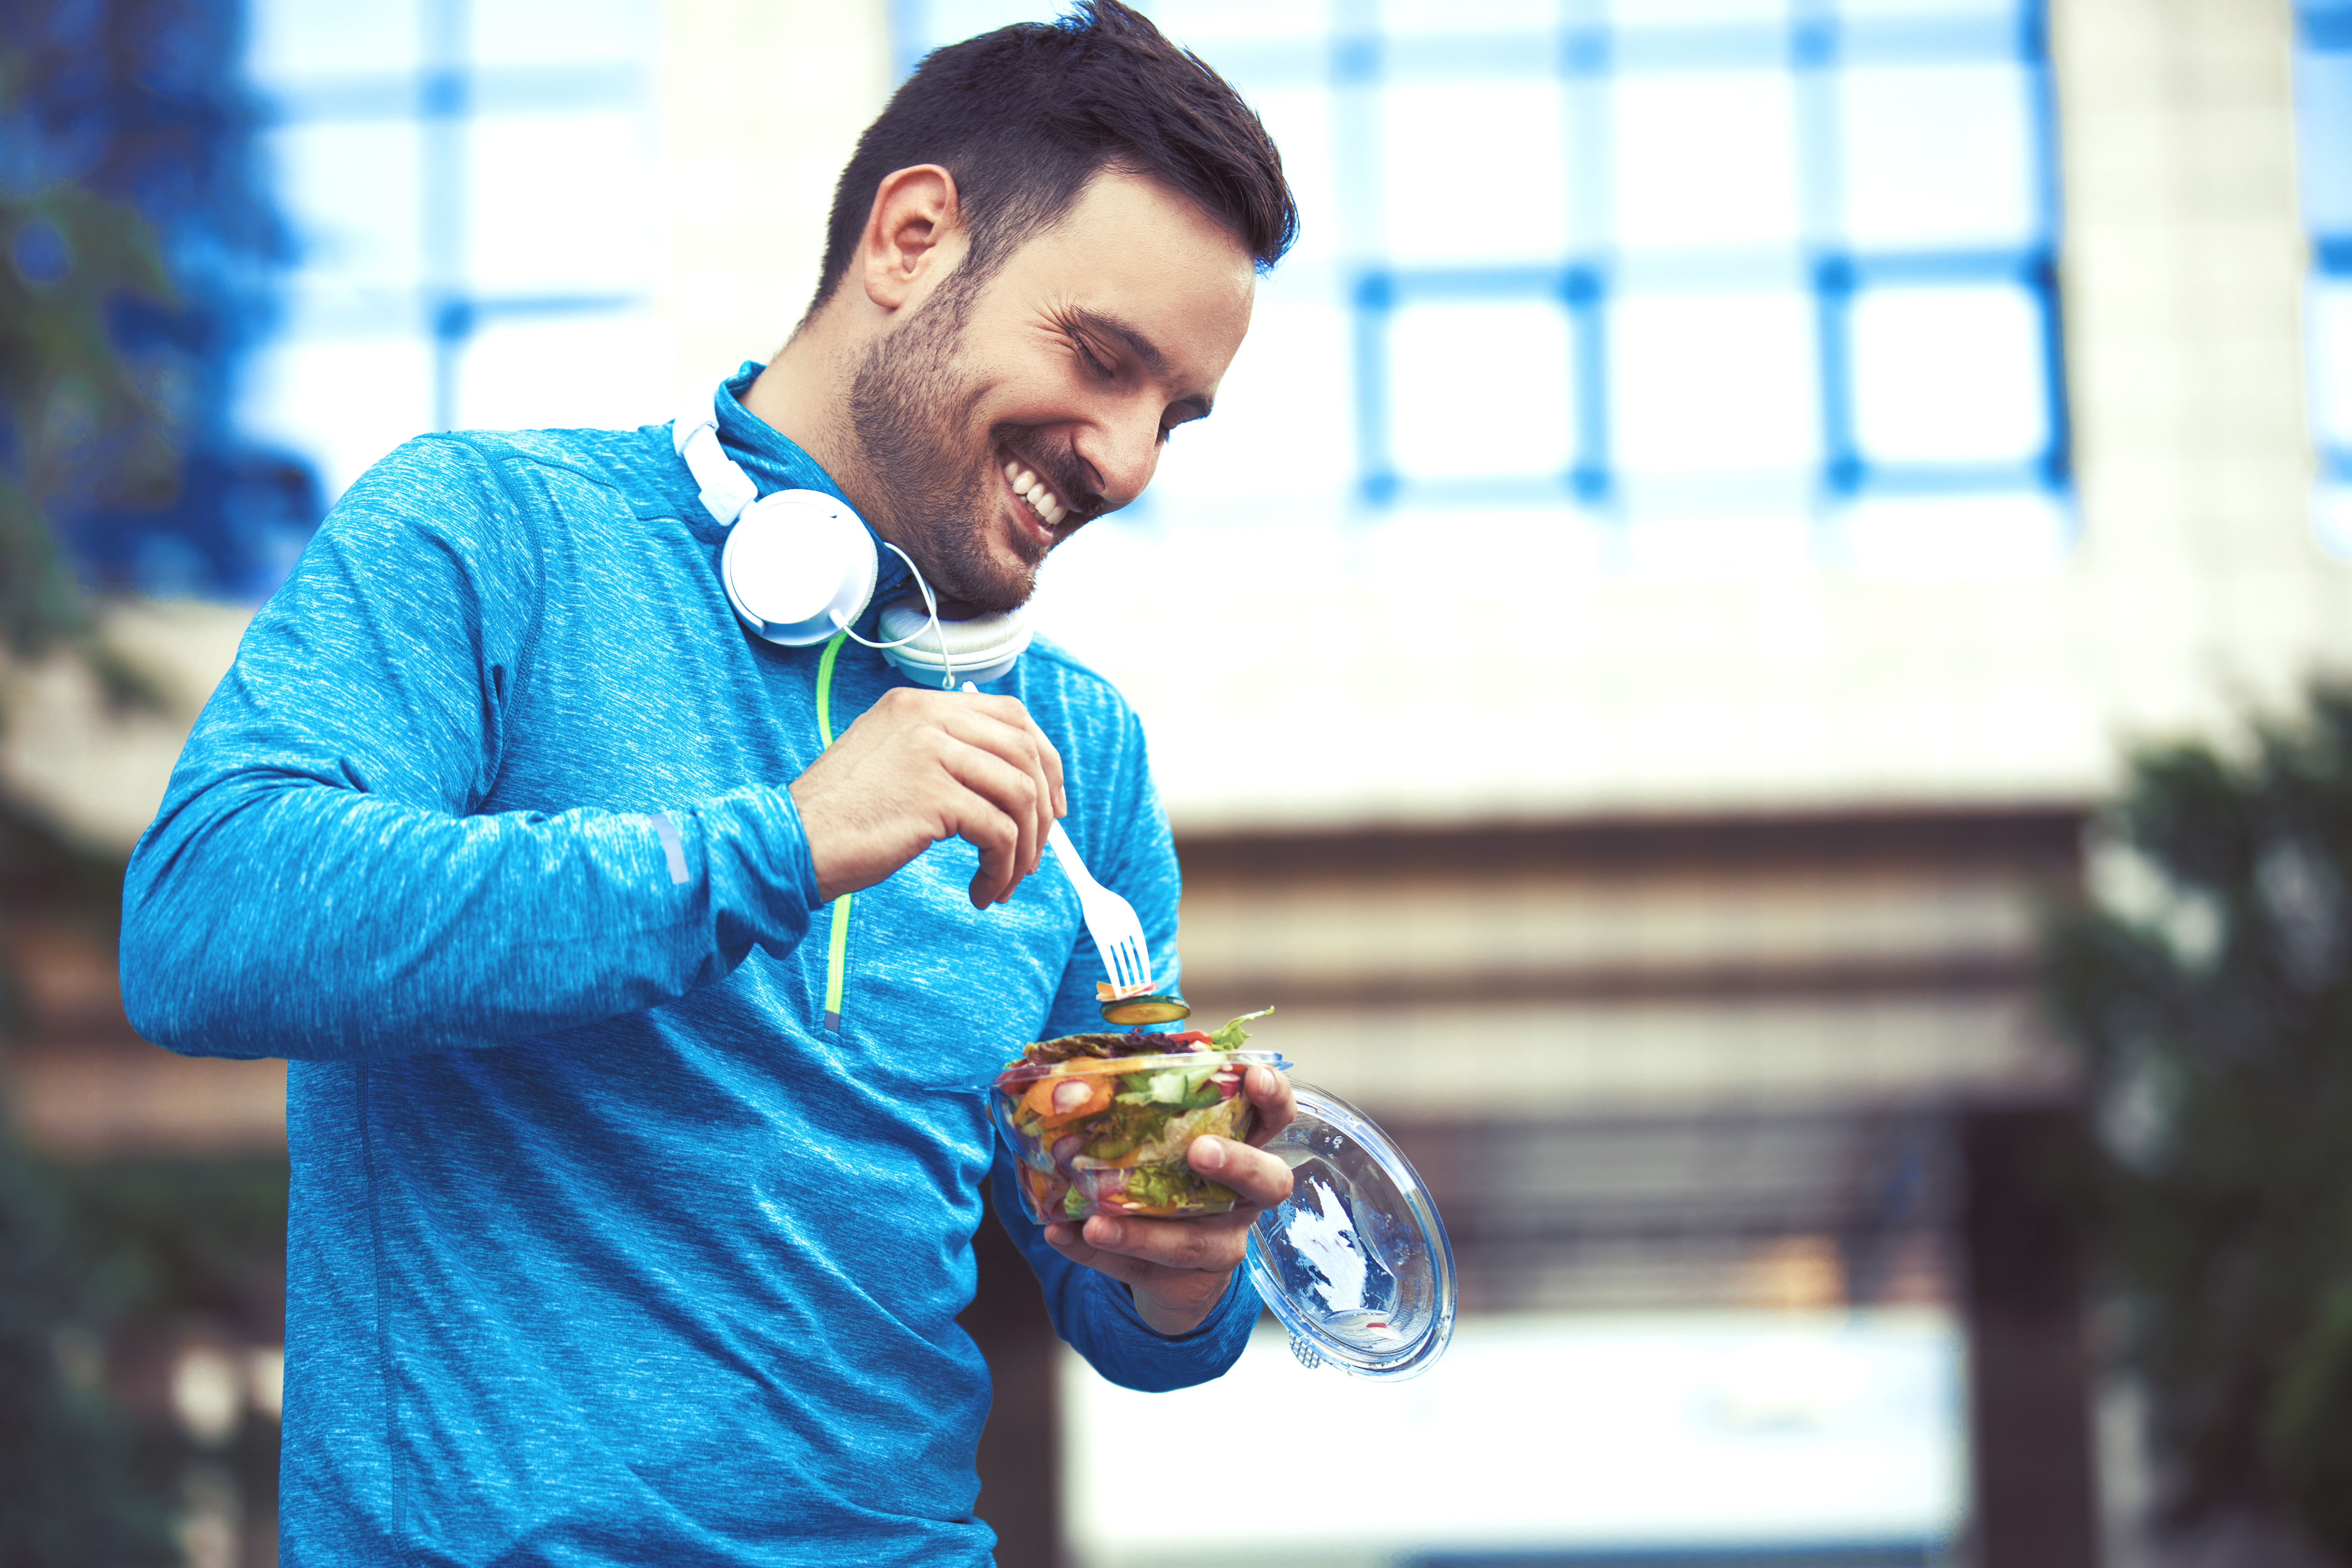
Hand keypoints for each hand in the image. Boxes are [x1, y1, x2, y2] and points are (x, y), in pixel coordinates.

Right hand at [788, 687, 1065, 906]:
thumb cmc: (840, 816)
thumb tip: (1011, 782)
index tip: (1050, 805)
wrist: (790, 842)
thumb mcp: (893, 763)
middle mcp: (927, 717)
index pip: (1011, 715)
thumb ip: (943, 756)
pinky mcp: (932, 794)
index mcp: (919, 705)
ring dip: (1024, 847)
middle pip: (1025, 752)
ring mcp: (930, 751)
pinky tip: (981, 891)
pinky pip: (998, 832)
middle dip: (1043, 809)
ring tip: (1005, 880)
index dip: (1044, 760)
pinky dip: (1000, 868)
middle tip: (1035, 853)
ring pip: (1020, 793)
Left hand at [1043, 1064, 1296, 1335]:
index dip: (1274, 1097)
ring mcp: (1220, 1245)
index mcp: (1244, 1153)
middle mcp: (1243, 1201)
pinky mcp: (1186, 1283)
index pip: (1275, 1118)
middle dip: (1237, 1164)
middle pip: (1267, 1183)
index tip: (1253, 1076)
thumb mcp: (1164, 1150)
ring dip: (1140, 1231)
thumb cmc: (1168, 1186)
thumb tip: (1072, 1079)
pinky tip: (1061, 1236)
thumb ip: (1141, 1117)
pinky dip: (1095, 1255)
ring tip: (1094, 1222)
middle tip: (1200, 1151)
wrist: (1173, 1275)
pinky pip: (1140, 1270)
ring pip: (1191, 1242)